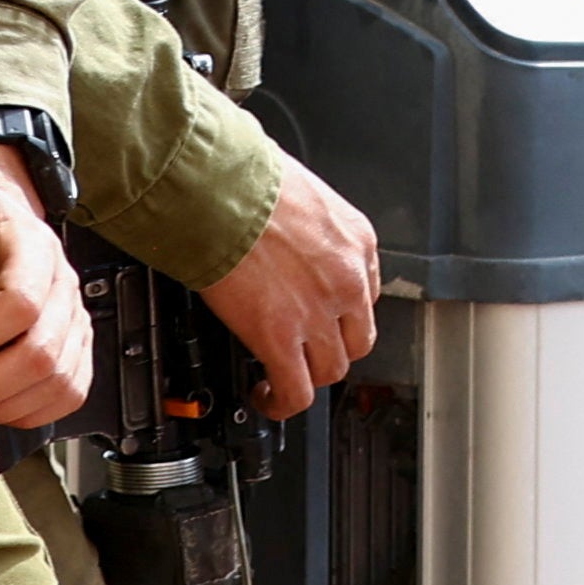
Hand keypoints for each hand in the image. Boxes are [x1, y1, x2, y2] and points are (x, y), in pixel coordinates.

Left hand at [0, 138, 90, 429]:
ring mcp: (75, 321)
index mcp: (36, 249)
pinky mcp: (77, 349)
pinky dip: (31, 409)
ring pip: (58, 381)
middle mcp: (65, 287)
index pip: (24, 303)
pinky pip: (69, 394)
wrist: (4, 215)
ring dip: (8, 400)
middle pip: (42, 355)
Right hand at [196, 157, 383, 416]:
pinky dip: (283, 402)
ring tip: (284, 376)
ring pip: (332, 369)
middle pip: (358, 337)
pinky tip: (266, 395)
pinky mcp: (281, 337)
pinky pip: (296, 390)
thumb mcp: (303, 195)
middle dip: (332, 348)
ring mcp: (319, 313)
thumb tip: (287, 236)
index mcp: (357, 241)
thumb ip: (308, 227)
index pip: (366, 292)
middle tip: (306, 350)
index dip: (340, 310)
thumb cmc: (246, 182)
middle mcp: (348, 280)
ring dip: (308, 376)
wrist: (217, 193)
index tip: (321, 316)